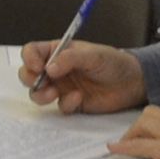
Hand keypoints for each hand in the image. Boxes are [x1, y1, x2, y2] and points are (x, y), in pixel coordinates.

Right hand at [22, 38, 145, 114]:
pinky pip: (59, 106)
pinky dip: (66, 103)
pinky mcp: (71, 103)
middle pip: (28, 74)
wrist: (131, 83)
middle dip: (30, 79)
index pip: (33, 52)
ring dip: (41, 94)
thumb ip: (70, 58)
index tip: (37, 66)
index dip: (29, 58)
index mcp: (58, 52)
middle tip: (41, 82)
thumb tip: (49, 68)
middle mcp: (56, 70)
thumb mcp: (93, 55)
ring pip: (37, 93)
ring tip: (53, 93)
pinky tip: (79, 98)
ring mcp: (62, 87)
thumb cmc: (113, 62)